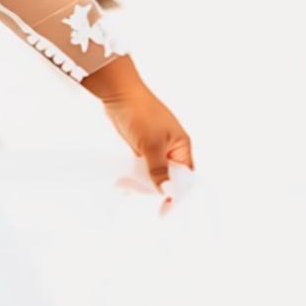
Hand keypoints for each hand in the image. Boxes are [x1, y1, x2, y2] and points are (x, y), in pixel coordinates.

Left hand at [82, 57, 194, 210]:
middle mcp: (172, 151)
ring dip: (145, 185)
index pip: (186, 179)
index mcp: (182, 148)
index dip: (178, 196)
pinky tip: (126, 185)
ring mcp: (156, 149)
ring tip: (132, 192)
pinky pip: (142, 168)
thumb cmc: (141, 113)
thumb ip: (159, 170)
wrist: (119, 93)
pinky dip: (136, 176)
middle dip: (159, 191)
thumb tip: (168, 194)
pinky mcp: (141, 148)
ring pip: (155, 175)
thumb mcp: (151, 145)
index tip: (166, 211)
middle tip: (146, 202)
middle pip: (170, 179)